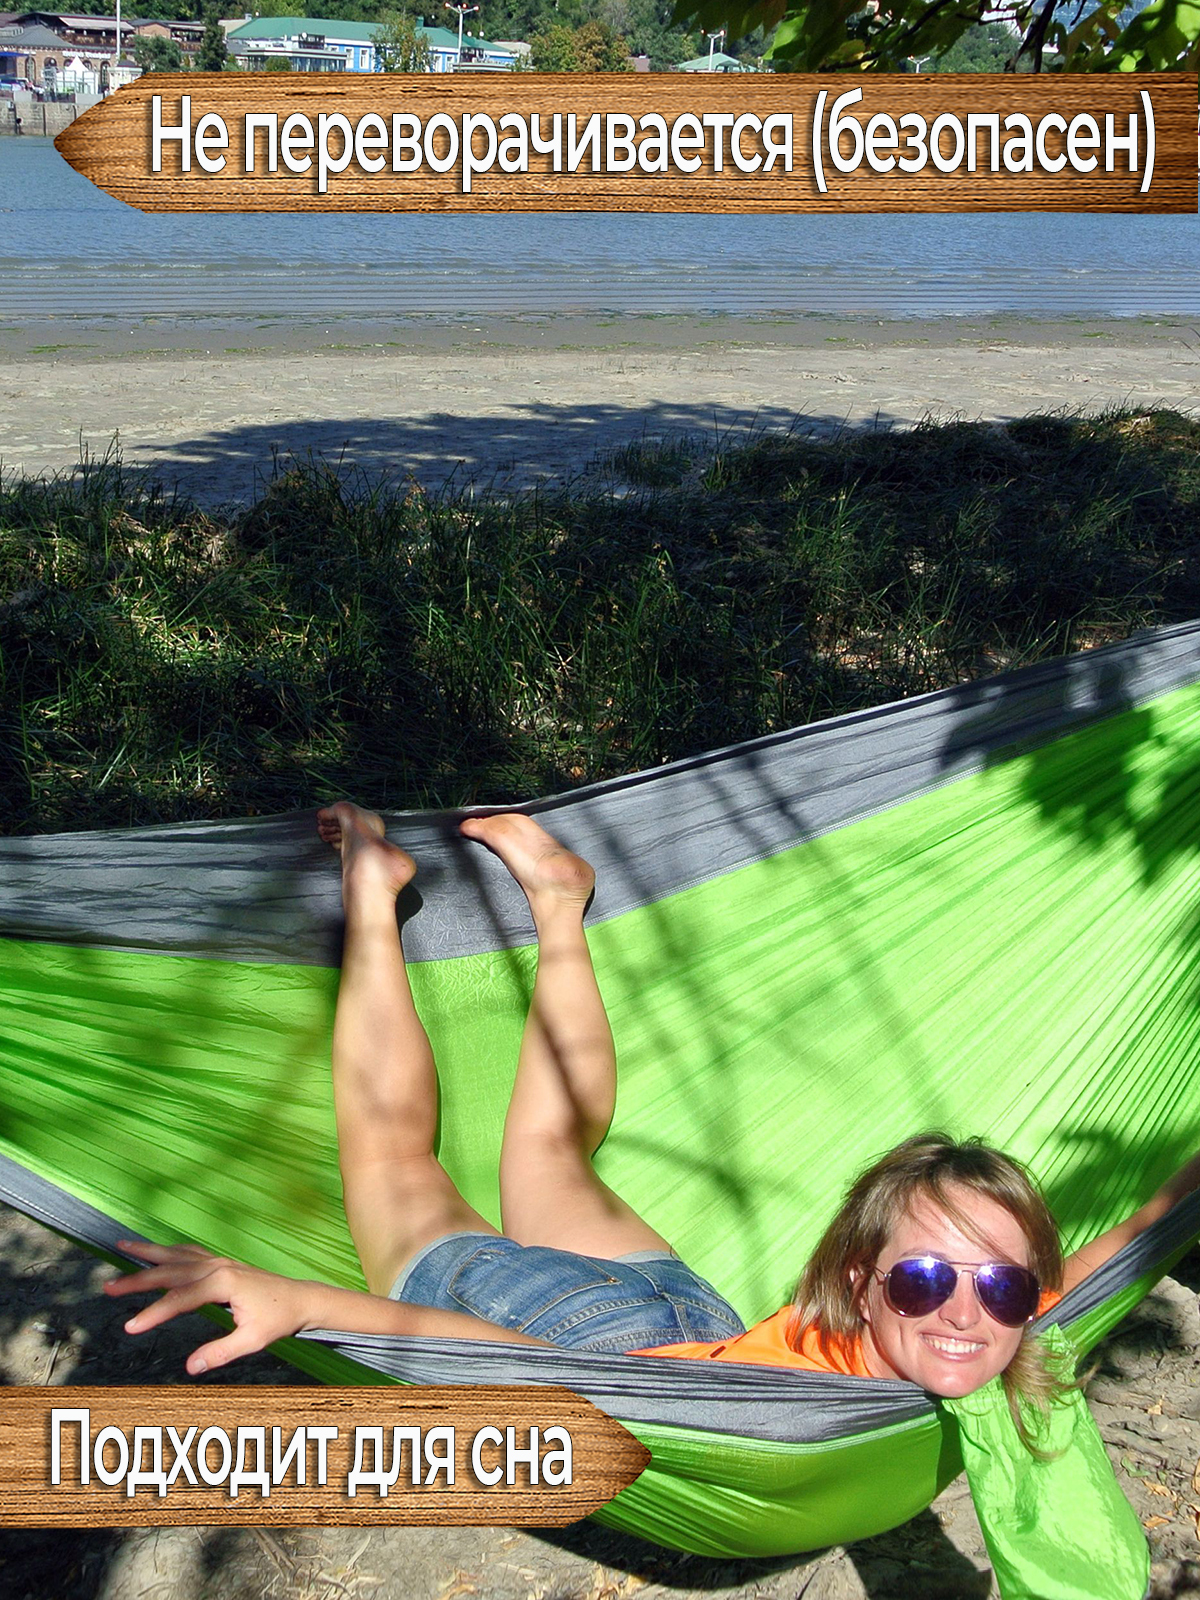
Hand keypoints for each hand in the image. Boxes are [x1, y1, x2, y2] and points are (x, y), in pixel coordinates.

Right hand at [104, 1241, 315, 1375]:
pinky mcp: (221, 1263)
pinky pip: (188, 1253)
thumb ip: (220, 1352)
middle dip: (137, 1279)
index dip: (154, 1313)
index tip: (130, 1327)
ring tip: (120, 1247)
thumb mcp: (252, 1341)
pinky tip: (155, 1251)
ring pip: (176, 1255)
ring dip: (147, 1253)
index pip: (180, 1299)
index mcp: (223, 1283)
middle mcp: (217, 1267)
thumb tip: (190, 1367)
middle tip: (108, 1287)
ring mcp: (219, 1261)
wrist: (300, 1299)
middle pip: (170, 1272)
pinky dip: (168, 1250)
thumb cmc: (278, 1319)